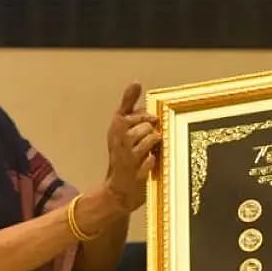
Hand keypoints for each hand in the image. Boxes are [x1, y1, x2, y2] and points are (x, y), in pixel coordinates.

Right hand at [105, 82, 159, 211]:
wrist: (118, 189)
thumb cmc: (123, 154)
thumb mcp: (121, 128)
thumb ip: (128, 104)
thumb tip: (136, 81)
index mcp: (116, 128)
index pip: (133, 114)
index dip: (145, 117)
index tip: (150, 122)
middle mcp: (120, 142)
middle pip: (145, 126)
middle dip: (151, 131)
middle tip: (150, 139)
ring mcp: (129, 158)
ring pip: (151, 139)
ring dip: (155, 143)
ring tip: (151, 149)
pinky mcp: (138, 174)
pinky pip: (153, 159)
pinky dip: (154, 160)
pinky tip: (151, 162)